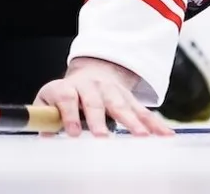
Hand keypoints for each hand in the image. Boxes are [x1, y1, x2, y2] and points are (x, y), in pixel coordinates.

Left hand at [34, 56, 174, 137]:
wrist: (91, 71)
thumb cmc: (68, 93)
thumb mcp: (50, 99)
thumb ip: (45, 116)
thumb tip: (43, 133)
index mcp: (69, 87)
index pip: (67, 98)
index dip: (70, 114)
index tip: (73, 133)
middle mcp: (91, 87)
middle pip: (95, 102)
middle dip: (99, 120)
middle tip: (101, 137)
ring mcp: (112, 92)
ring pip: (122, 106)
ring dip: (132, 121)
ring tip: (140, 137)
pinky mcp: (128, 99)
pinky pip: (142, 111)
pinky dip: (155, 123)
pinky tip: (165, 135)